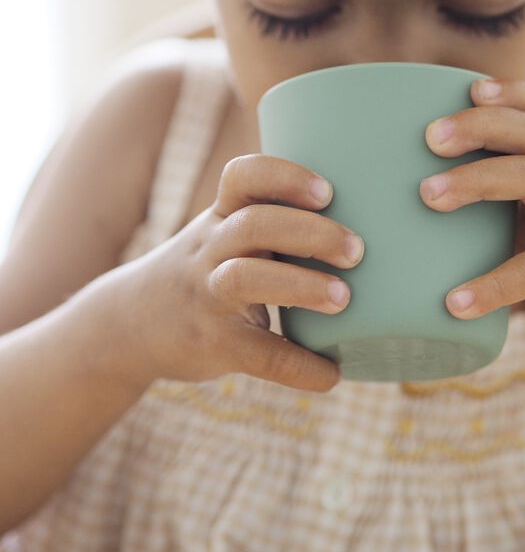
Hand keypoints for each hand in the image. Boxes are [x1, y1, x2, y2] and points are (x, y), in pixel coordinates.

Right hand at [114, 154, 364, 391]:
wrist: (131, 324)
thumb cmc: (205, 270)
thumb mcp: (224, 235)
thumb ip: (272, 225)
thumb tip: (367, 226)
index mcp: (222, 216)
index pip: (244, 177)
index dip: (284, 177)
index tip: (327, 191)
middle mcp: (211, 248)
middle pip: (254, 224)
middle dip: (311, 233)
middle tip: (357, 250)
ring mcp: (207, 294)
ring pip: (246, 278)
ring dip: (302, 286)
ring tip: (344, 300)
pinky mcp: (212, 342)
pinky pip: (258, 354)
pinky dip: (300, 366)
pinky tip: (331, 374)